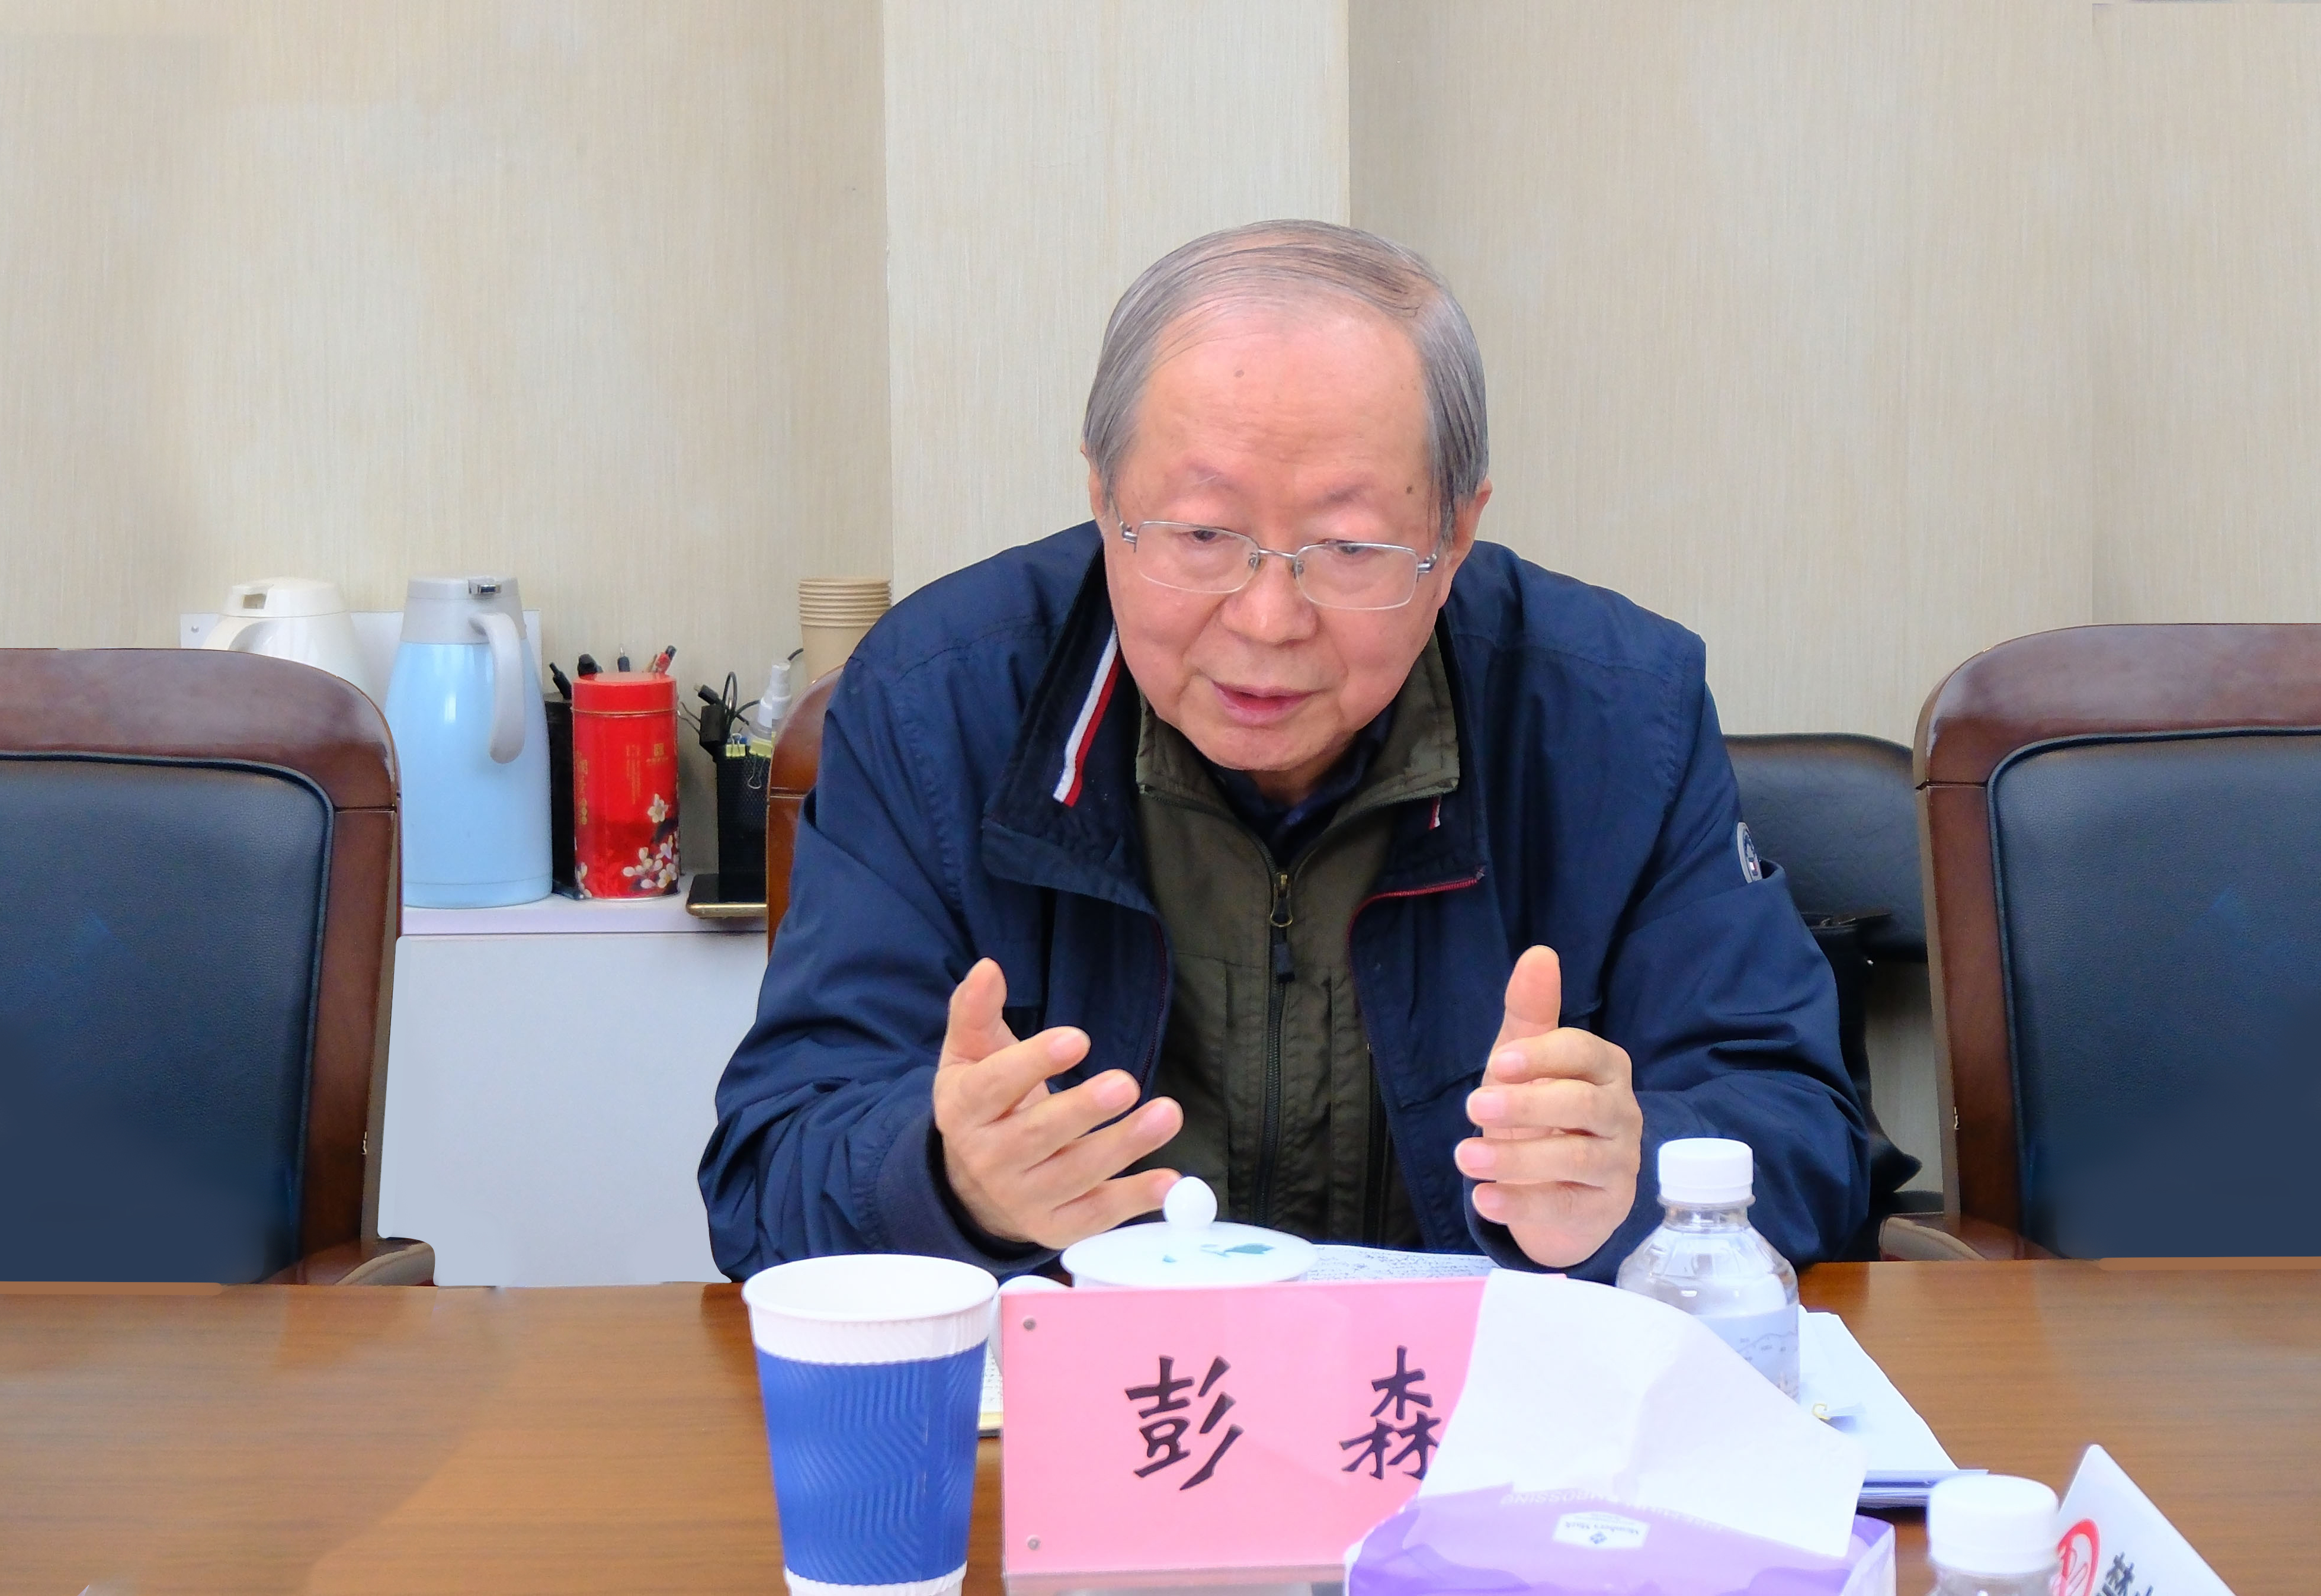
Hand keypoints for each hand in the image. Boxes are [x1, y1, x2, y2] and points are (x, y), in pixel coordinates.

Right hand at [933, 958, 1182, 1248]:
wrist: (971, 1184)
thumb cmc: (984, 1104)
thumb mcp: (970, 1055)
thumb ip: (976, 1011)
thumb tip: (988, 968)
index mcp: (964, 1111)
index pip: (995, 1086)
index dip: (1034, 1063)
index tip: (1077, 1039)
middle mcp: (989, 1159)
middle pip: (1038, 1134)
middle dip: (1084, 1110)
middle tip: (1124, 1084)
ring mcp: (1023, 1198)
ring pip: (1075, 1174)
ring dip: (1124, 1146)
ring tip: (1166, 1114)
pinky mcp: (1055, 1227)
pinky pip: (1096, 1215)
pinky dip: (1134, 1200)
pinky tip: (1170, 1180)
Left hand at [1455, 946, 1642, 1267]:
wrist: (1562, 1192)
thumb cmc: (1544, 1114)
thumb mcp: (1528, 1063)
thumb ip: (1531, 1013)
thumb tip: (1539, 953)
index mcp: (1605, 1068)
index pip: (1584, 1053)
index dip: (1544, 1056)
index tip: (1499, 1063)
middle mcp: (1621, 1114)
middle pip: (1582, 1104)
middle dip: (1527, 1105)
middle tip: (1473, 1106)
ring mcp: (1618, 1164)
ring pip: (1576, 1159)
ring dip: (1517, 1158)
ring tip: (1464, 1157)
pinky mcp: (1605, 1209)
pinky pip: (1568, 1207)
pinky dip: (1524, 1204)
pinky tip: (1485, 1198)